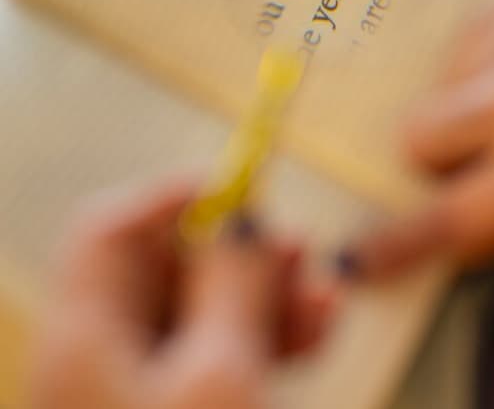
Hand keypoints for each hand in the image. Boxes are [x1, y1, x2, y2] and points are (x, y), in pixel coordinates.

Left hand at [29, 180, 336, 408]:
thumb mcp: (224, 371)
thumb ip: (235, 285)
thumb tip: (243, 221)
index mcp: (89, 336)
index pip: (112, 230)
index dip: (176, 196)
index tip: (242, 184)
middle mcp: (106, 356)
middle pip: (170, 269)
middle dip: (244, 251)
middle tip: (301, 248)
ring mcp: (143, 388)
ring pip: (209, 311)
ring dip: (273, 296)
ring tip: (327, 294)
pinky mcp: (183, 407)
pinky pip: (226, 353)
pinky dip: (272, 336)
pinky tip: (319, 328)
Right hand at [344, 0, 493, 276]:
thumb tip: (429, 235)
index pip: (450, 217)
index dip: (396, 244)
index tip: (355, 260)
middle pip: (415, 137)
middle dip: (434, 158)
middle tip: (478, 159)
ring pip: (435, 91)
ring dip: (463, 109)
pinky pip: (460, 48)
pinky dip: (481, 69)